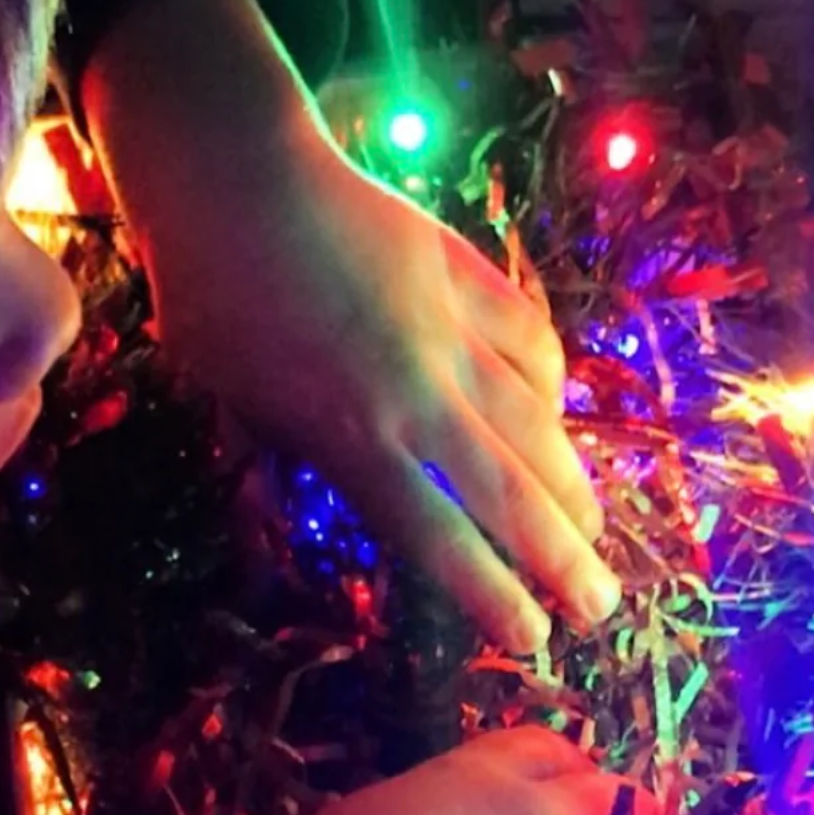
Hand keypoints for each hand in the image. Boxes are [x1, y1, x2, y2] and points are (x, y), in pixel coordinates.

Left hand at [81, 0, 620, 654]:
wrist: (233, 173)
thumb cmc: (211, 298)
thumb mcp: (225, 403)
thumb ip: (276, 470)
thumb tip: (287, 542)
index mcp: (351, 436)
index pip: (437, 537)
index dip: (491, 595)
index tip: (533, 641)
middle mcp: (416, 392)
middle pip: (509, 492)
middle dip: (564, 561)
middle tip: (602, 610)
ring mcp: (450, 328)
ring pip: (535, 419)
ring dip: (573, 484)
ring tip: (597, 530)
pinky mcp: (462, 272)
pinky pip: (529, 336)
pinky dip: (551, 380)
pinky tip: (560, 409)